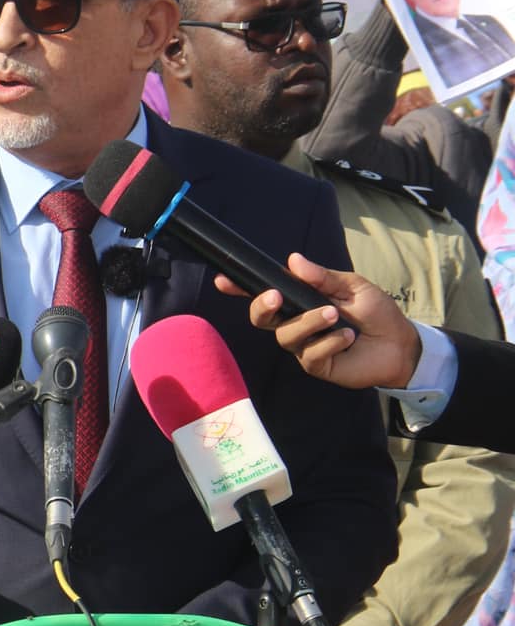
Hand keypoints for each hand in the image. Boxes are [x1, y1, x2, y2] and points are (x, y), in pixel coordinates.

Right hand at [213, 252, 418, 389]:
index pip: (265, 295)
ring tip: (335, 316)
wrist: (400, 343)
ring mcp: (303, 346)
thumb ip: (322, 277)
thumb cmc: (375, 312)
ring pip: (287, 336)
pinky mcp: (317, 365)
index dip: (241, 288)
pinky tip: (347, 337)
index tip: (225, 280)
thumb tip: (292, 260)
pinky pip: (310, 355)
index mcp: (300, 302)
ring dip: (309, 322)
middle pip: (262, 318)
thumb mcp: (353, 287)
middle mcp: (295, 324)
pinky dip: (328, 343)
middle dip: (262, 307)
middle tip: (275, 296)